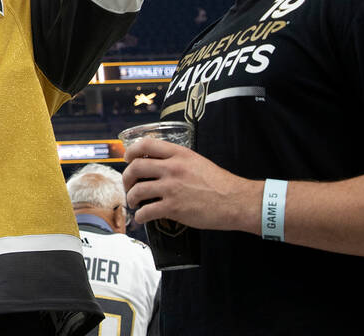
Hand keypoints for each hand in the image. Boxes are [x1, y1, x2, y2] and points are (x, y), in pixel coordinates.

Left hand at [121, 137, 259, 233]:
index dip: (131, 151)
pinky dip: (140, 216)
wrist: (237, 202)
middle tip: (128, 185)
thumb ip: (178, 161)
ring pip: (138, 190)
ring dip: (131, 198)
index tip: (127, 158)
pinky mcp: (174, 208)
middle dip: (126, 178)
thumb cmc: (221, 183)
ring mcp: (171, 188)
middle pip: (135, 167)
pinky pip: (147, 211)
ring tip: (134, 203)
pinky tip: (142, 217)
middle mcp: (172, 168)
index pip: (146, 144)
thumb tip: (159, 165)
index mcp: (179, 154)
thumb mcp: (198, 162)